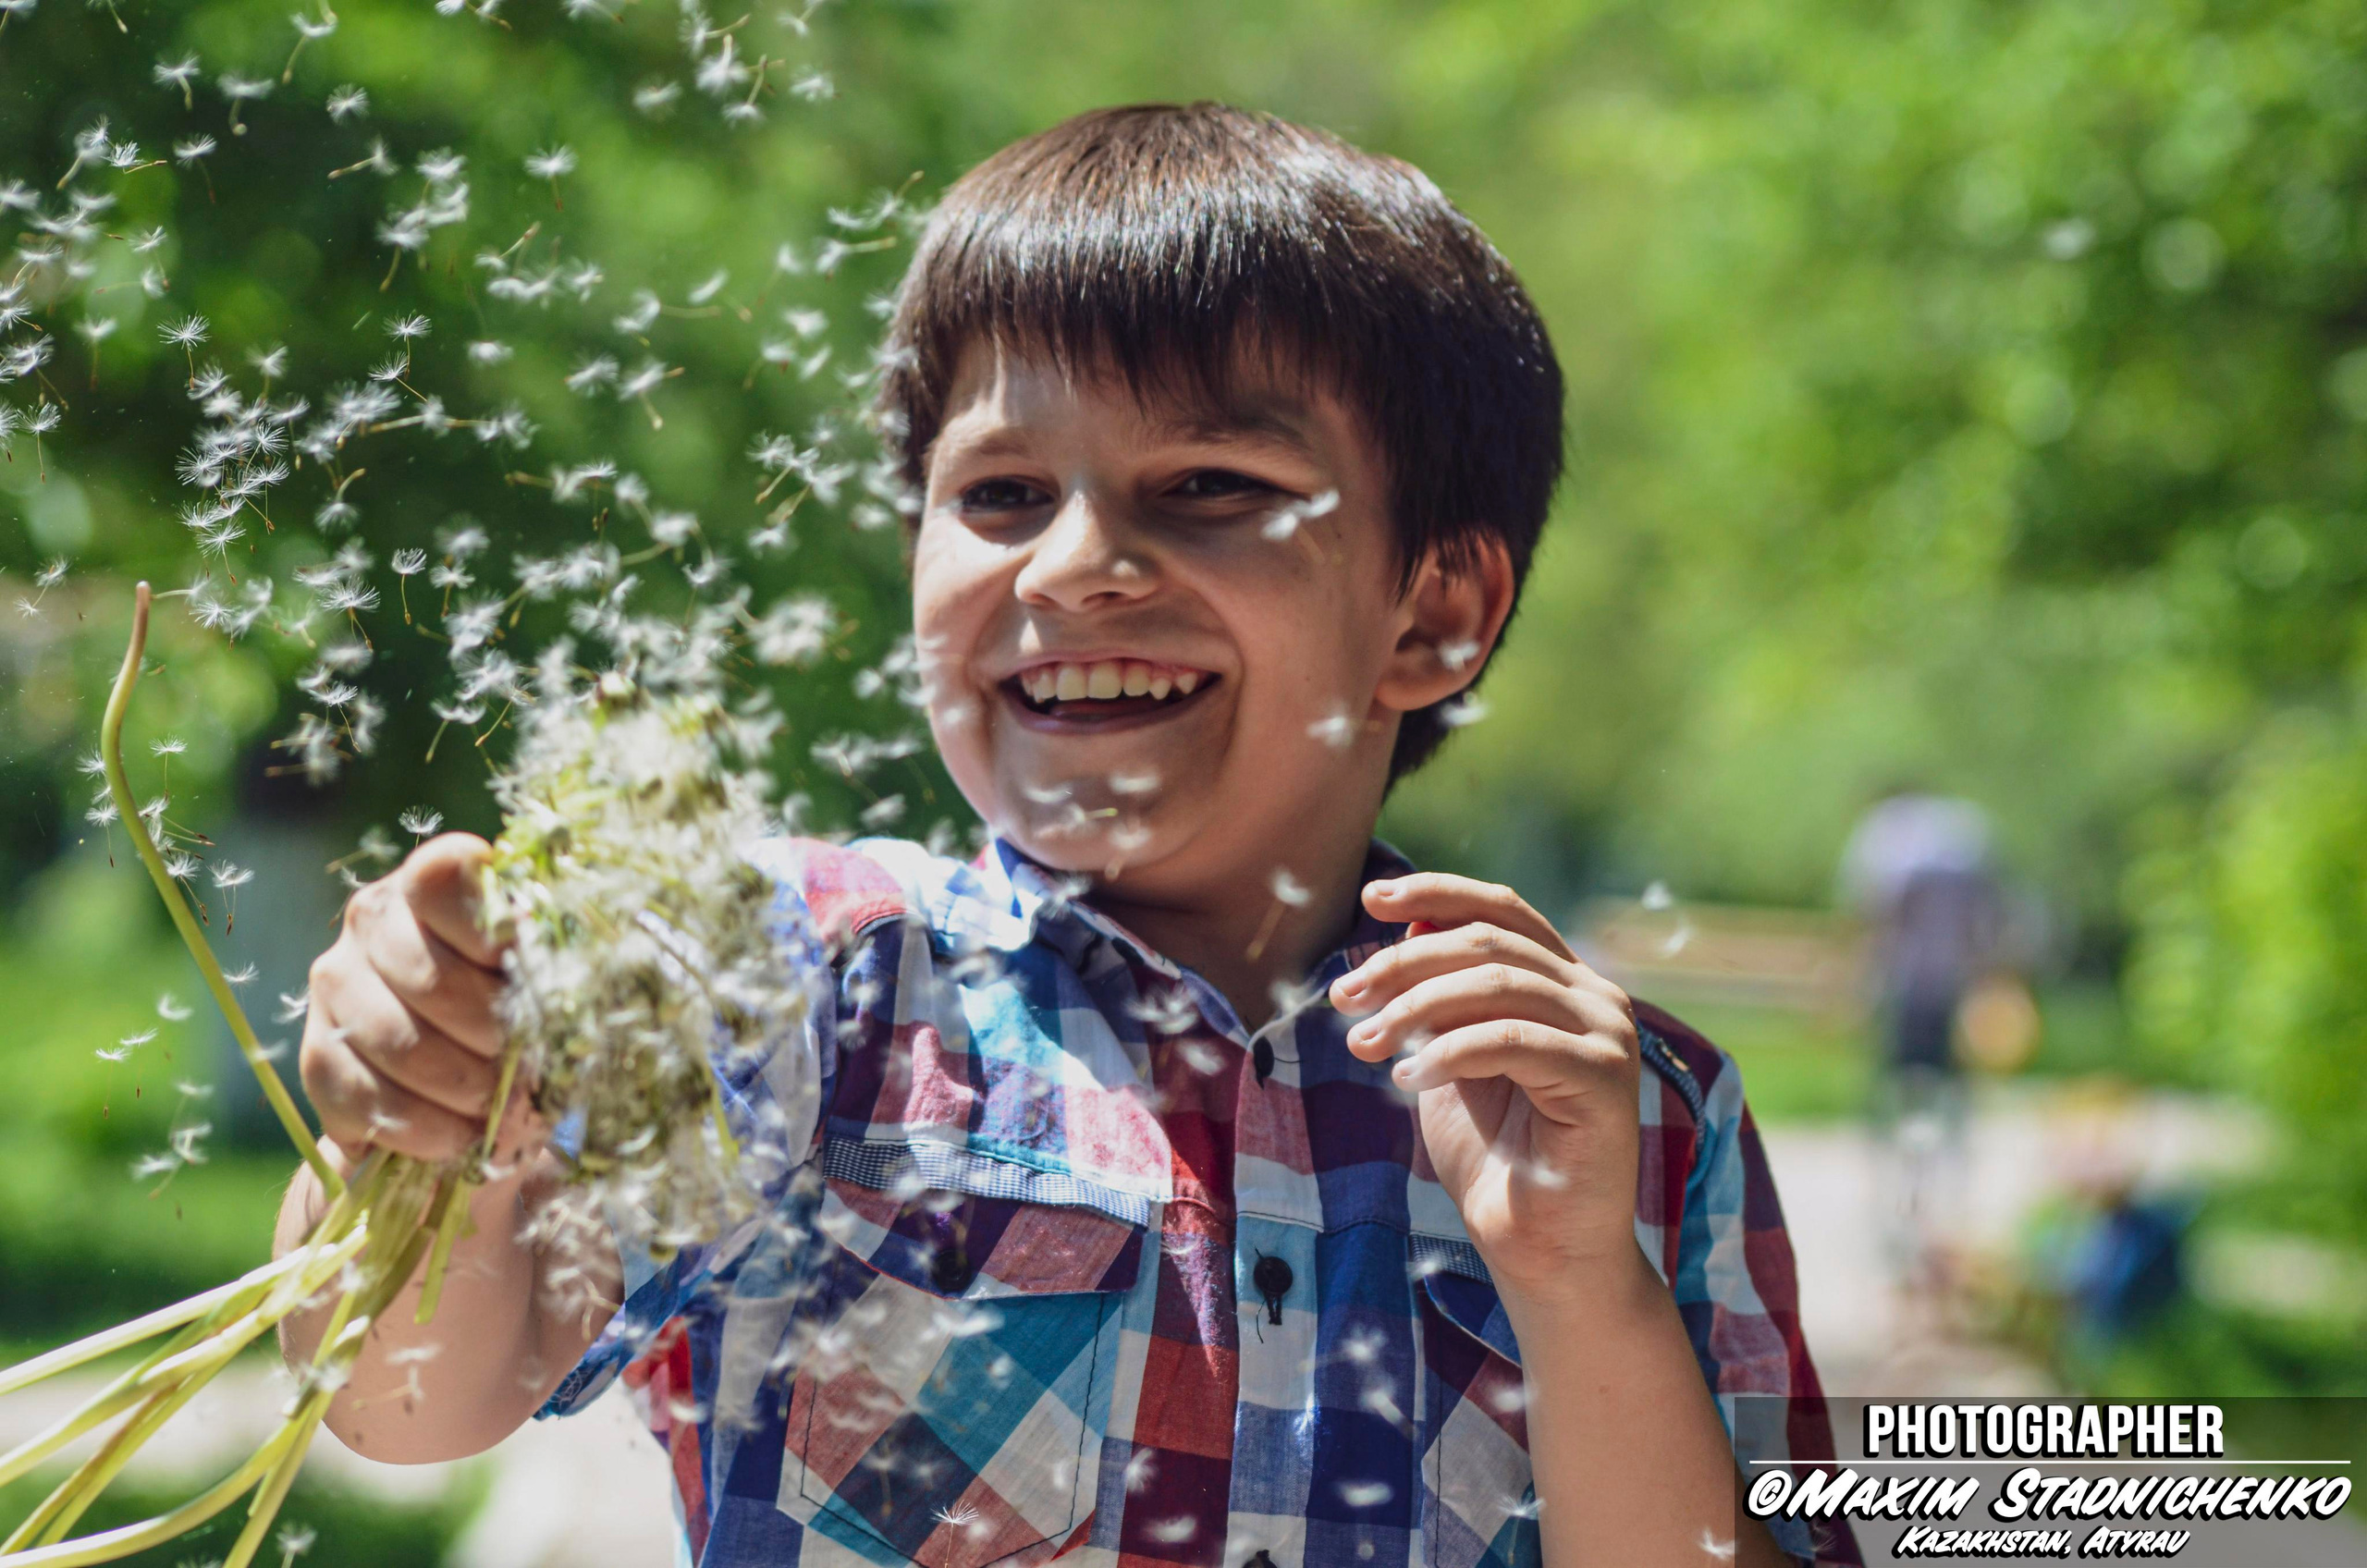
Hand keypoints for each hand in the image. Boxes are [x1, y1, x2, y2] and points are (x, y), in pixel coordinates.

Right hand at [300, 833, 540, 1167]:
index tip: (529, 977)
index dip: (494, 935)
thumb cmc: (517, 1007)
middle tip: (531, 1069)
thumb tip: (560, 1012)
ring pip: (400, 1044)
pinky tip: (461, 1136)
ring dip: (466, 1091)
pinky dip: (428, 1130)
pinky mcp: (316, 1056)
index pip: (446, 881)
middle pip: (431, 979)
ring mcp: (335, 984)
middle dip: (495, 1038)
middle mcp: (372, 918)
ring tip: (505, 1111)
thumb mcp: (544, 979)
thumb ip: (549, 975)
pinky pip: (369, 1099)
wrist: (457, 1076)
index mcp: (434, 879)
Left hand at [1330, 873, 1641, 1301]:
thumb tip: (1411, 925)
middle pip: (1488, 944)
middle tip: (1343, 996)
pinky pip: (1512, 1042)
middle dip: (1403, 962)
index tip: (1371, 898)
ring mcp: (1608, 1035)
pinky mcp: (1605, 1079)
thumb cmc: (1496, 1161)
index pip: (1502, 911)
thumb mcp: (1450, 1062)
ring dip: (1414, 1005)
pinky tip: (1406, 1078)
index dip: (1437, 893)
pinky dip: (1449, 1052)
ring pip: (1497, 985)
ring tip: (1363, 1043)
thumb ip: (1438, 998)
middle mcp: (1596, 998)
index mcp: (1565, 984)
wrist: (1542, 1252)